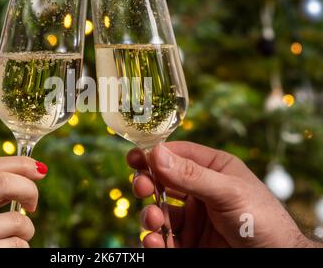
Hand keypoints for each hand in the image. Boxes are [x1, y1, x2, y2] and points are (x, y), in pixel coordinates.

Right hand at [0, 156, 46, 247]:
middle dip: (29, 189)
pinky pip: (15, 246)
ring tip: (12, 236)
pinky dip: (19, 247)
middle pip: (4, 183)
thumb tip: (31, 170)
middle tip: (32, 202)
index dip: (20, 164)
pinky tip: (2, 249)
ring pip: (16, 221)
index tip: (38, 169)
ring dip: (25, 228)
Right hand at [127, 141, 318, 247]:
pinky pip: (163, 237)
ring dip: (150, 215)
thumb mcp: (228, 192)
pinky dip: (153, 240)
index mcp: (213, 169)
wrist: (276, 261)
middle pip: (162, 181)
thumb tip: (155, 153)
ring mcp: (194, 217)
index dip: (154, 155)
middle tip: (142, 188)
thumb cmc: (262, 220)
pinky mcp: (189, 242)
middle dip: (148, 184)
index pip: (177, 154)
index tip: (134, 157)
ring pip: (159, 210)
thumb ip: (191, 174)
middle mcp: (200, 190)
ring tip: (154, 222)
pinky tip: (154, 241)